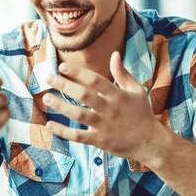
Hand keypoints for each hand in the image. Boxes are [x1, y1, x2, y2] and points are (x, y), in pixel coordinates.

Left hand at [43, 51, 168, 161]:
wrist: (149, 141)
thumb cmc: (142, 113)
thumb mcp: (136, 90)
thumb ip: (122, 73)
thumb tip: (114, 54)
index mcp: (118, 95)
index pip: (95, 81)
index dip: (78, 73)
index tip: (62, 66)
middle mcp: (110, 110)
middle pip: (84, 96)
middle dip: (64, 86)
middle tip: (49, 78)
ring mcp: (104, 126)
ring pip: (79, 115)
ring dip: (61, 106)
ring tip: (46, 98)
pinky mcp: (100, 141)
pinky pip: (78, 136)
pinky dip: (63, 132)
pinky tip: (50, 124)